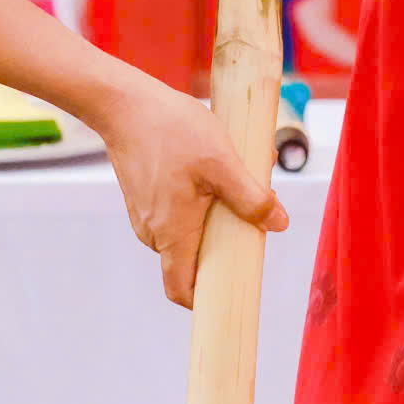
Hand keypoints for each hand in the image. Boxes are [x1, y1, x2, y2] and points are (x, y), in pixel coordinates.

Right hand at [97, 69, 286, 307]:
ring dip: (210, 218)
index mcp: (172, 233)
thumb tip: (278, 224)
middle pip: (189, 259)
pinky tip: (211, 169)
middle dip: (221, 245)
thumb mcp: (221, 162)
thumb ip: (250, 197)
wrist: (125, 103)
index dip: (205, 300)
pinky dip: (195, 201)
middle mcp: (153, 231)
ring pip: (183, 232)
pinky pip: (174, 212)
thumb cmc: (171, 130)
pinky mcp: (143, 195)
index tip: (232, 290)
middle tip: (247, 216)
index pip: (181, 290)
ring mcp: (145, 214)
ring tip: (231, 182)